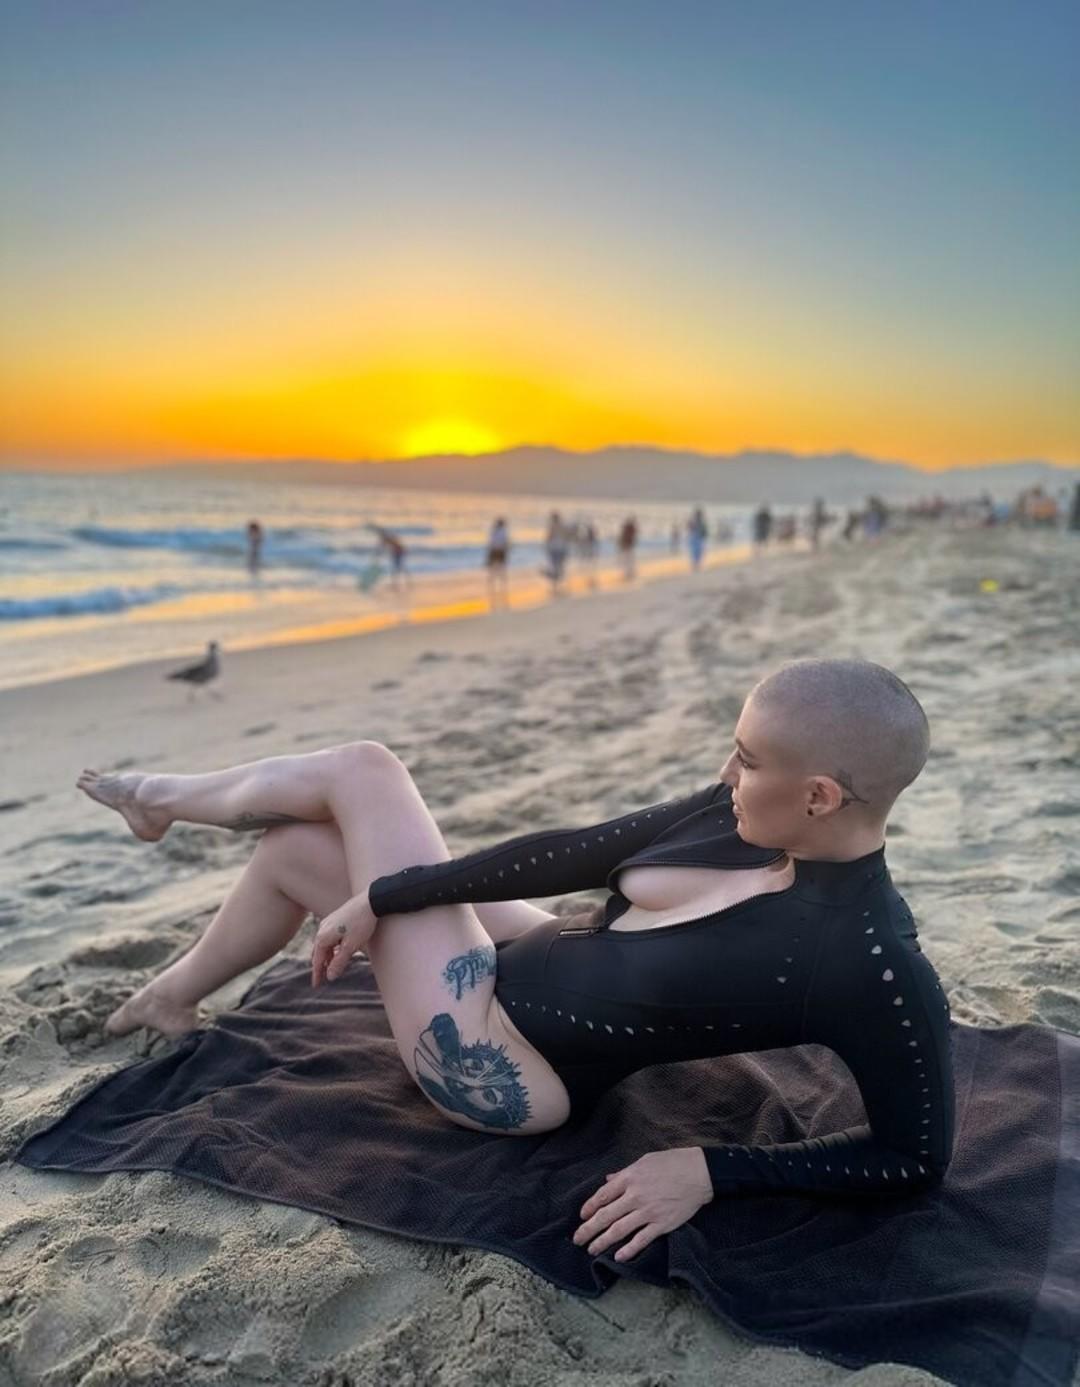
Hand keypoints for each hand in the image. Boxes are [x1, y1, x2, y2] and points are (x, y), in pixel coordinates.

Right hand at [311, 890, 376, 987]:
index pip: (317, 960)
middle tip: (321, 979)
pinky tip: (338, 951)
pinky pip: (330, 937)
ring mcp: (329, 922)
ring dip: (327, 956)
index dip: (317, 974)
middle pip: (318, 952)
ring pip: (324, 944)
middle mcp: (322, 928)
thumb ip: (339, 962)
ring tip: (330, 967)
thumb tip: (330, 976)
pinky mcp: (336, 918)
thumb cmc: (361, 924)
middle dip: (320, 966)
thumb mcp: (351, 946)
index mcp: (323, 937)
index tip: (316, 986)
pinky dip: (332, 947)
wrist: (371, 901)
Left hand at [572, 1147, 712, 1262]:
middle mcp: (635, 1196)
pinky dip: (629, 1250)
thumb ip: (624, 1173)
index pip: (602, 1195)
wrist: (699, 1173)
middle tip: (577, 1239)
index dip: (589, 1207)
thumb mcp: (644, 1161)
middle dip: (589, 1229)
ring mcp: (648, 1212)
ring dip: (602, 1242)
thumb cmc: (672, 1163)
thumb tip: (608, 1179)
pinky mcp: (661, 1224)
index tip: (582, 1216)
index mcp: (629, 1178)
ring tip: (591, 1250)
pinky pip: (641, 1240)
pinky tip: (618, 1257)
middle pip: (605, 1216)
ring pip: (619, 1230)